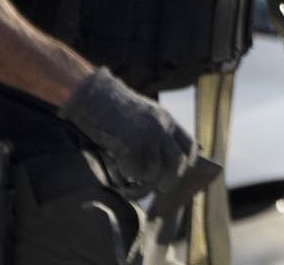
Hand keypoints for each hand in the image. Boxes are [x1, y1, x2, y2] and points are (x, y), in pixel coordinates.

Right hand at [58, 68, 197, 195]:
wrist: (94, 95)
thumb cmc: (113, 106)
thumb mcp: (143, 114)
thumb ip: (155, 131)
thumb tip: (161, 155)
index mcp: (167, 119)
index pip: (189, 145)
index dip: (188, 162)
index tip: (181, 172)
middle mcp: (162, 128)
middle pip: (177, 161)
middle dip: (171, 178)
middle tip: (162, 188)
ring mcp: (147, 135)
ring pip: (157, 170)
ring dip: (147, 183)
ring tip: (137, 188)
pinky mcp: (130, 143)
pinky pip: (136, 170)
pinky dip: (130, 177)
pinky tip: (122, 175)